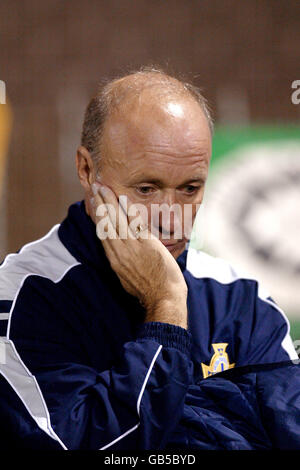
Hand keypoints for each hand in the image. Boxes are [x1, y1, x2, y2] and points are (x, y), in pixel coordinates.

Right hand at [92, 183, 187, 328]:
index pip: (102, 234)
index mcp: (114, 260)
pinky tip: (122, 197)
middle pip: (105, 223)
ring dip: (108, 201)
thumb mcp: (128, 277)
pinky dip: (127, 209)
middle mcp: (119, 252)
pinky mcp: (146, 244)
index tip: (94, 204)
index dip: (97, 217)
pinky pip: (133, 222)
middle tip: (94, 187)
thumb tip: (121, 253)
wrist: (163, 298)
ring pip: (115, 220)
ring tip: (103, 187)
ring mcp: (132, 247)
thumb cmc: (149, 290)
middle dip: (99, 204)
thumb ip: (122, 262)